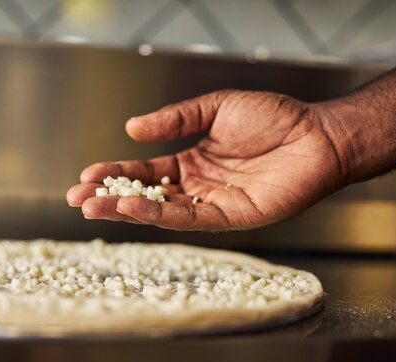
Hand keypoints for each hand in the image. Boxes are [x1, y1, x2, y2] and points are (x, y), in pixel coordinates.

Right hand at [66, 89, 348, 230]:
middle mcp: (198, 186)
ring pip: (161, 210)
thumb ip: (175, 120)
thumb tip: (132, 129)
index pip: (145, 170)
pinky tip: (132, 206)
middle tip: (78, 199)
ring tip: (94, 206)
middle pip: (146, 194)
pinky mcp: (231, 217)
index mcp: (192, 161)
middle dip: (111, 196)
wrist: (317, 134)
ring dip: (127, 209)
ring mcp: (212, 203)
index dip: (115, 172)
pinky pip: (189, 218)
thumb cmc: (275, 118)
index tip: (86, 175)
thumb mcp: (215, 108)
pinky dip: (159, 213)